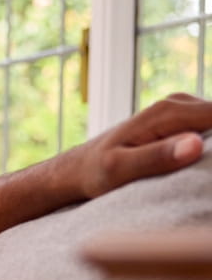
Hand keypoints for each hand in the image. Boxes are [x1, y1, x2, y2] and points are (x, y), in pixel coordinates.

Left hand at [69, 93, 207, 198]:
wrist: (81, 167)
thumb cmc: (96, 171)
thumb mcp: (120, 169)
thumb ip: (156, 157)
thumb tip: (194, 145)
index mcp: (169, 111)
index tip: (211, 165)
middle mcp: (179, 103)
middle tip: (206, 175)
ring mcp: (183, 110)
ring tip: (204, 173)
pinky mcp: (184, 121)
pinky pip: (210, 129)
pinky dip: (211, 145)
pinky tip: (203, 163)